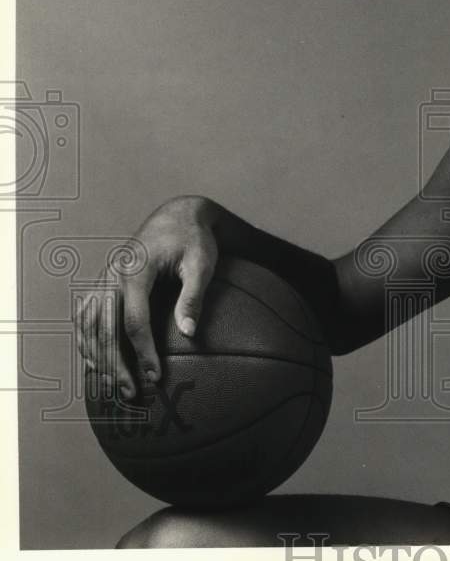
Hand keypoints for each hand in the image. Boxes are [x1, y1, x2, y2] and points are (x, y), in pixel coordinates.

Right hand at [74, 195, 220, 400]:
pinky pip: (85, 317)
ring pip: (87, 325)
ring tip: (114, 387)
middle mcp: (111, 274)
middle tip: (133, 393)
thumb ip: (194, 297)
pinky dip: (88, 342)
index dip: (143, 352)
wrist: (177, 216)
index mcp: (135, 269)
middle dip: (115, 364)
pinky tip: (99, 365)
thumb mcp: (202, 263)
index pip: (134, 320)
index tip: (156, 377)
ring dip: (98, 358)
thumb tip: (189, 335)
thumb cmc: (194, 240)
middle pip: (103, 328)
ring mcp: (102, 278)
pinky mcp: (102, 283)